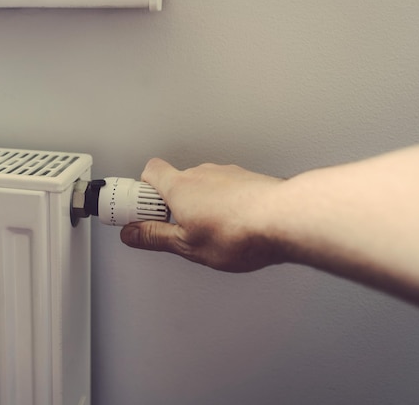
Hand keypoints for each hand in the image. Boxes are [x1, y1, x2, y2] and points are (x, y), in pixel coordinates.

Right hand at [120, 158, 284, 271]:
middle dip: (170, 204)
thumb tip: (131, 234)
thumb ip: (155, 237)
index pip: (149, 173)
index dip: (140, 192)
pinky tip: (230, 226)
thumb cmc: (240, 231)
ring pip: (202, 186)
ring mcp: (226, 174)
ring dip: (198, 204)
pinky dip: (221, 204)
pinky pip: (225, 190)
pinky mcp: (247, 180)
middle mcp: (201, 173)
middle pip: (175, 181)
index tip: (138, 214)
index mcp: (179, 187)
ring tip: (207, 232)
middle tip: (173, 229)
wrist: (286, 218)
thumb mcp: (187, 245)